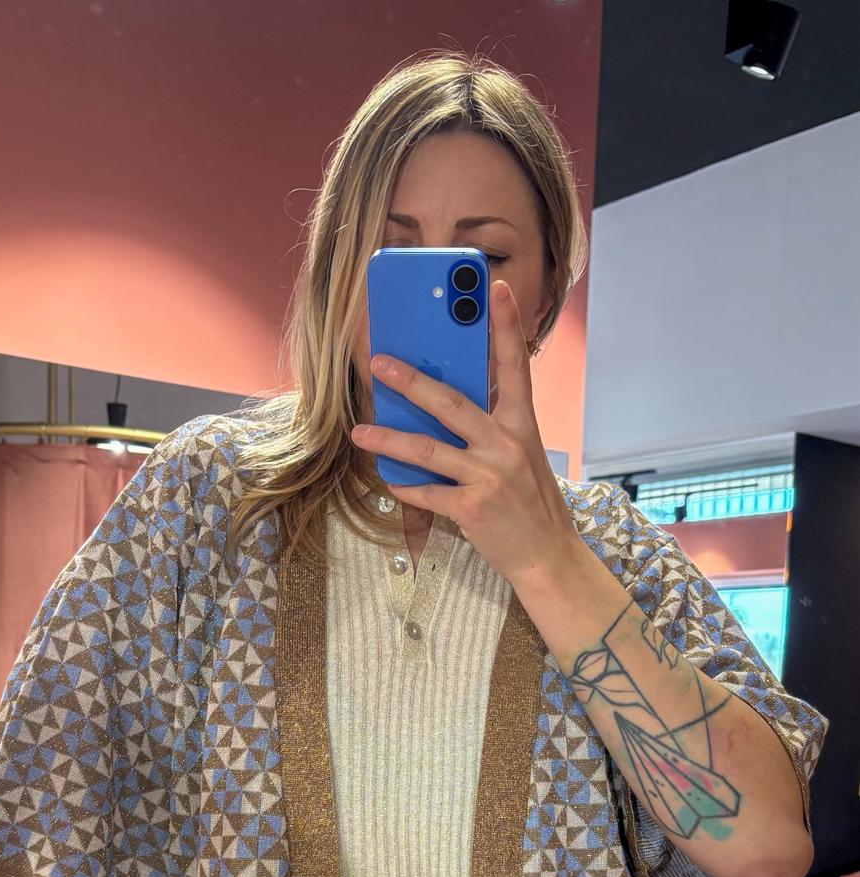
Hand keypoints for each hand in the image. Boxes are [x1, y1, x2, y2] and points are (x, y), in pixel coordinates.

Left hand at [349, 278, 580, 588]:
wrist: (548, 555)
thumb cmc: (531, 504)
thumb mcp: (523, 457)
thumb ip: (493, 430)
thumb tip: (447, 409)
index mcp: (522, 425)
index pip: (516, 366)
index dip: (505, 326)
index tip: (493, 288)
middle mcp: (506, 444)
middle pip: (452, 402)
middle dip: (411, 382)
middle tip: (381, 363)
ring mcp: (489, 476)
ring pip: (427, 450)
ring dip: (389, 440)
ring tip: (360, 432)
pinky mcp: (472, 508)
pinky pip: (427, 493)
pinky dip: (406, 488)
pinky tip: (389, 480)